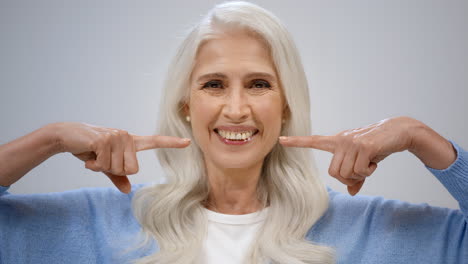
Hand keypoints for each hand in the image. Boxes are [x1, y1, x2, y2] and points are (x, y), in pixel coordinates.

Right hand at [54, 122, 190, 193]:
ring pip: (117, 168)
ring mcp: (116, 137)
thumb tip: (127, 190)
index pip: (154, 141)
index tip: (188, 142)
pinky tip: (88, 154)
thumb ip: (117, 176)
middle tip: (101, 160)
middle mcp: (126, 137)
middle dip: (114, 171)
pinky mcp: (104, 140)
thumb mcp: (104, 164)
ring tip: (94, 155)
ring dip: (102, 167)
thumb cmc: (88, 149)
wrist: (66, 136)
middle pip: (132, 169)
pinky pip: (105, 165)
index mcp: (130, 142)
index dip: (171, 143)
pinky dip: (94, 165)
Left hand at [279, 116, 420, 195]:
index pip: (314, 141)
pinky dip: (368, 172)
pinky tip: (375, 161)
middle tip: (362, 171)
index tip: (281, 139)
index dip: (297, 142)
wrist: (398, 131)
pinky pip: (360, 171)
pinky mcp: (364, 146)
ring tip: (369, 163)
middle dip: (349, 178)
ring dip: (360, 175)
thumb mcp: (364, 161)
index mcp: (337, 141)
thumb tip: (352, 191)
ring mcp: (352, 142)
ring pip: (347, 173)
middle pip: (334, 173)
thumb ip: (355, 176)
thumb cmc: (378, 146)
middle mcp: (341, 140)